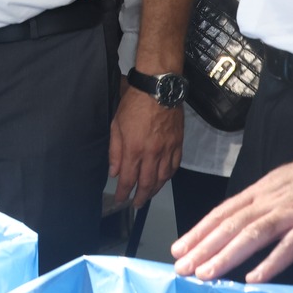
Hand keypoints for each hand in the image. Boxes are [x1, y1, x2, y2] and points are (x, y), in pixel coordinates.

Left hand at [109, 89, 182, 208]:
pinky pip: (174, 166)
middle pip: (147, 183)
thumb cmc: (133, 104)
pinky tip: (163, 179)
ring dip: (155, 189)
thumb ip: (115, 151)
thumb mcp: (116, 125)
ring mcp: (167, 150)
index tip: (120, 200)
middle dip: (140, 197)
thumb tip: (114, 172)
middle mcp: (152, 154)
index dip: (124, 193)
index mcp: (134, 149)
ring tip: (148, 194)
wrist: (159, 89)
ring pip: (163, 178)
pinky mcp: (178, 144)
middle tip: (136, 204)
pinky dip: (168, 176)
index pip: (128, 179)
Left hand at [170, 142, 292, 283]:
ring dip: (226, 255)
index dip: (198, 232)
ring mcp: (291, 213)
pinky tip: (253, 279)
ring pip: (251, 235)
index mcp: (260, 192)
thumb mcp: (281, 183)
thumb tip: (240, 223)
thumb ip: (262, 203)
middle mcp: (269, 201)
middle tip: (181, 268)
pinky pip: (289, 246)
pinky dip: (270, 263)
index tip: (178, 249)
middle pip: (229, 225)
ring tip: (205, 274)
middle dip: (202, 248)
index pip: (222, 213)